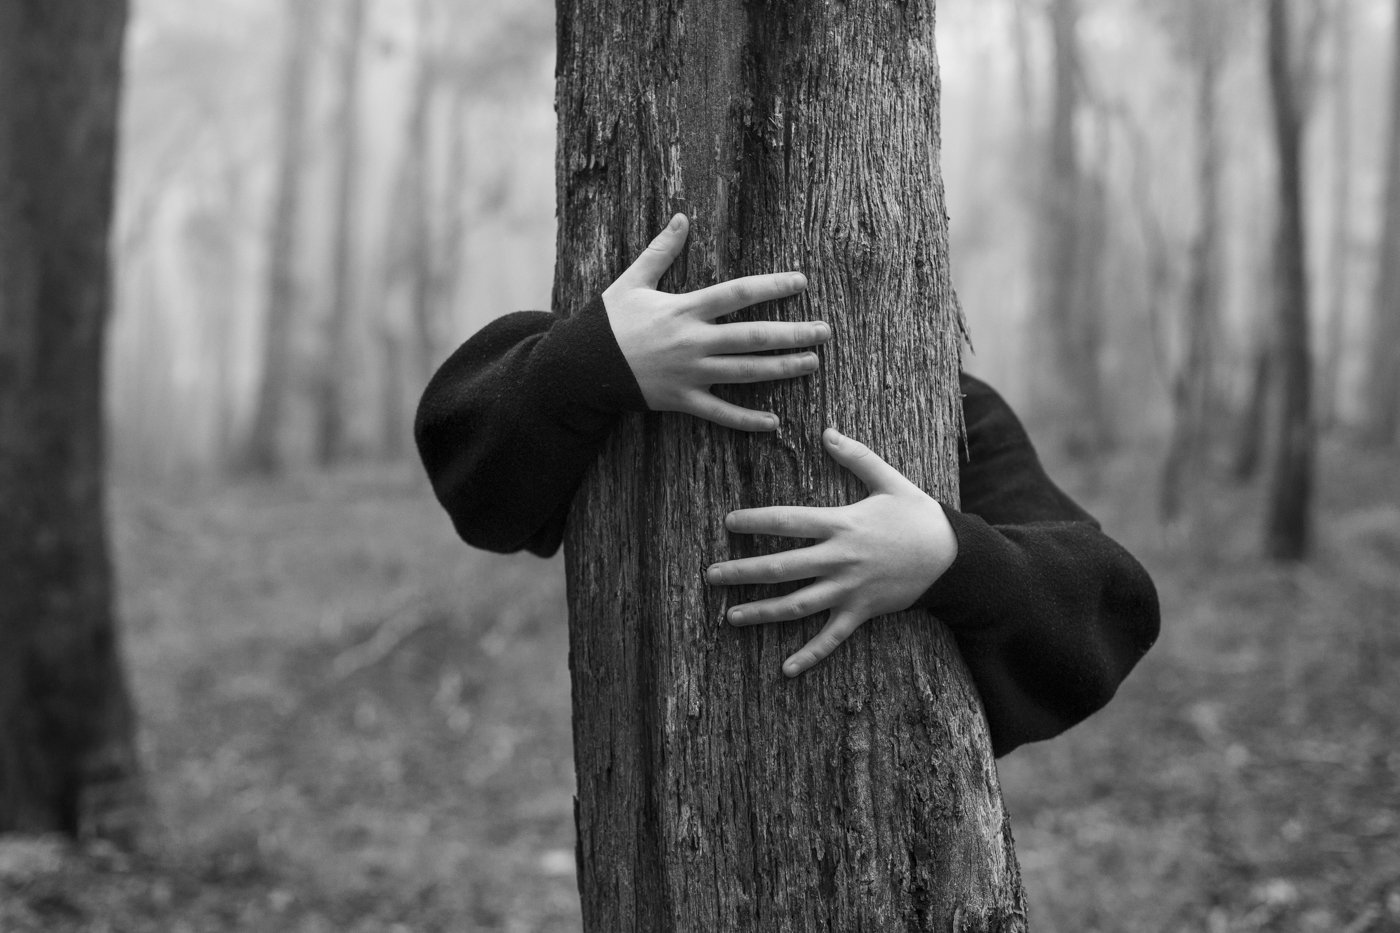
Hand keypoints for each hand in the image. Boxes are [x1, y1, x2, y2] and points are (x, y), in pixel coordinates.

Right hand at [602, 213, 829, 430]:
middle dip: (793, 334)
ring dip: (782, 369)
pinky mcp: (682, 401)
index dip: (772, 287)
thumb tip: (682, 217)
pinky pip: (720, 413)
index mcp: (685, 308)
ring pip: (746, 373)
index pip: (738, 294)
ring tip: (812, 363)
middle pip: (753, 337)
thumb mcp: (632, 280)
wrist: (580, 366)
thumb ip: (661, 251)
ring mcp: (690, 374)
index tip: (801, 282)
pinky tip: (775, 423)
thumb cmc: (607, 321)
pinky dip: (747, 420)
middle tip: (825, 331)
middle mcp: (693, 342)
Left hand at [706, 428, 958, 675]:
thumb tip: (826, 431)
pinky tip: (784, 670)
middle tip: (710, 575)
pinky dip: (809, 655)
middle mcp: (840, 559)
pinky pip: (831, 638)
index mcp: (842, 524)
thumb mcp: (890, 481)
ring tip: (729, 617)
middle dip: (742, 572)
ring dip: (762, 612)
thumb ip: (857, 456)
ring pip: (797, 605)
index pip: (789, 521)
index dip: (756, 521)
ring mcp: (850, 590)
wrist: (955, 558)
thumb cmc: (919, 516)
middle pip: (781, 567)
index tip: (729, 522)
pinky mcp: (862, 613)